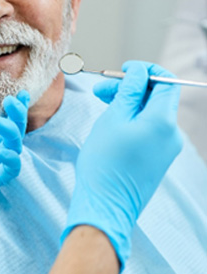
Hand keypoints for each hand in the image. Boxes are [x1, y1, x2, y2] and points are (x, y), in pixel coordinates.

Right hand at [61, 62, 182, 270]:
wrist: (106, 204)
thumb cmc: (105, 162)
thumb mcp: (113, 119)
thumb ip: (129, 92)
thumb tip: (139, 72)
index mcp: (163, 121)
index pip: (165, 82)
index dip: (145, 71)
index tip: (124, 69)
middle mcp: (172, 133)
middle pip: (156, 97)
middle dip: (130, 88)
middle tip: (101, 89)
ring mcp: (167, 148)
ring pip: (151, 113)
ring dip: (129, 103)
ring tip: (101, 104)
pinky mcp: (158, 158)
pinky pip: (149, 129)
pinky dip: (133, 119)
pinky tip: (112, 122)